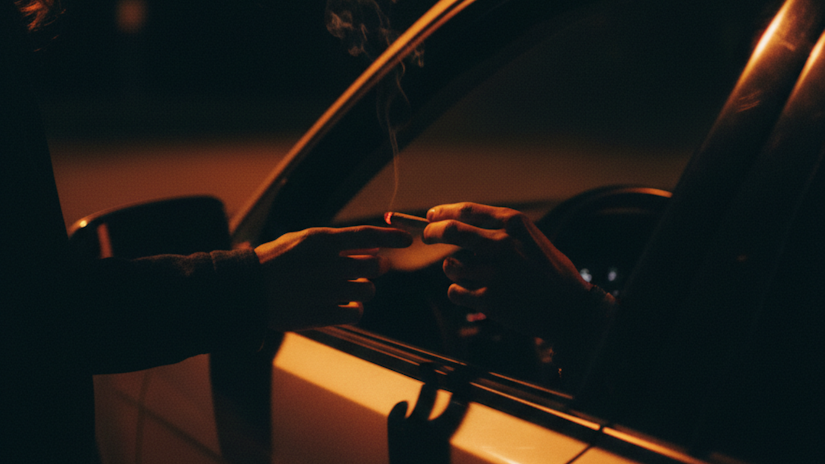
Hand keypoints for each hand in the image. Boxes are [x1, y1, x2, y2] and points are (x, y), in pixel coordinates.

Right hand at [255, 226, 411, 331]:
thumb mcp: (302, 241)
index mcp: (321, 240)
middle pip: (373, 267)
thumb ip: (336, 244)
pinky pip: (357, 313)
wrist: (247, 290)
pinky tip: (343, 306)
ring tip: (344, 289)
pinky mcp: (323, 315)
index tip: (408, 239)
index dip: (391, 237)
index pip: (367, 235)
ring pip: (367, 290)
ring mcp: (326, 291)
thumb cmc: (275, 262)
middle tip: (367, 270)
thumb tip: (372, 249)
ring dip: (362, 289)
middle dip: (375, 268)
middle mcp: (328, 264)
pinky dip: (355, 310)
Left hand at [423, 202, 591, 340]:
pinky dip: (457, 292)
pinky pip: (455, 292)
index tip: (432, 215)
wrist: (570, 310)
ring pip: (450, 266)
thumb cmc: (549, 273)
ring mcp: (494, 273)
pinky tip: (469, 293)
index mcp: (514, 224)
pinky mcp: (489, 300)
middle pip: (451, 231)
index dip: (443, 212)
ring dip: (451, 268)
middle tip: (426, 235)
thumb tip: (460, 226)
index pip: (467, 211)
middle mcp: (502, 245)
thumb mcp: (531, 240)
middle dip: (432, 232)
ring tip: (463, 272)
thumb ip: (501, 232)